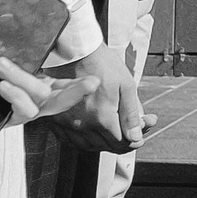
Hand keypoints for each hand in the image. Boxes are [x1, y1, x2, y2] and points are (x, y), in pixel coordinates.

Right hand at [24, 45, 149, 153]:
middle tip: (131, 129)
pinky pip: (71, 141)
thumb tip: (136, 137)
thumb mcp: (126, 85)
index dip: (134, 140)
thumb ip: (131, 114)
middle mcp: (82, 125)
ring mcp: (67, 124)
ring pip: (88, 146)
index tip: (141, 132)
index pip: (120, 143)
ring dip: (104, 143)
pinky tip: (92, 133)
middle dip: (122, 141)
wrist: (75, 51)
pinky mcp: (56, 120)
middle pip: (106, 146)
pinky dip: (84, 141)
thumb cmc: (101, 63)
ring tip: (114, 131)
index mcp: (101, 117)